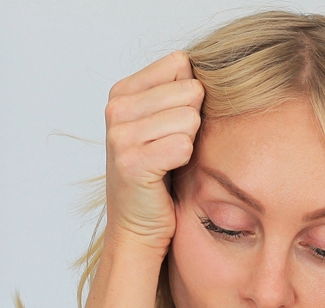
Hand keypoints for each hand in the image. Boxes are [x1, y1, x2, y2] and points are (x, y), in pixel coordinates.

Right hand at [103, 51, 203, 249]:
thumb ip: (178, 91)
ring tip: (169, 161)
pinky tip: (168, 173)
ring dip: (189, 144)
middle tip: (173, 147)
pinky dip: (184, 162)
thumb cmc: (159, 174)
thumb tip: (208, 68)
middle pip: (190, 90)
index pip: (180, 64)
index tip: (174, 124)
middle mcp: (116, 108)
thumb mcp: (163, 123)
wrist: (138, 225)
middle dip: (192, 121)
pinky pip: (183, 146)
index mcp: (122, 91)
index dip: (190, 96)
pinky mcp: (131, 162)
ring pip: (190, 118)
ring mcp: (120, 135)